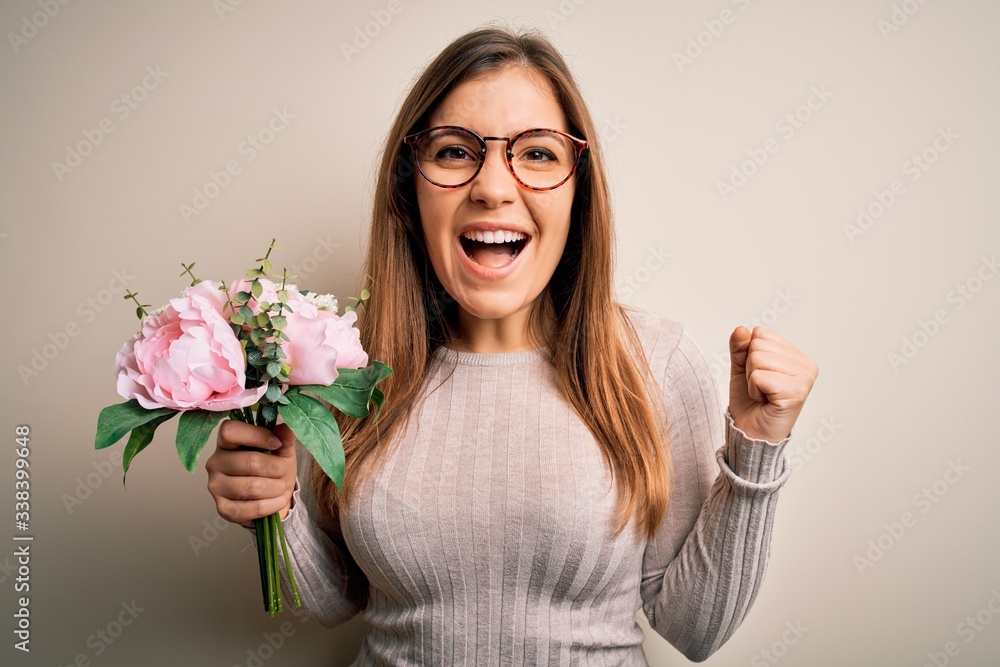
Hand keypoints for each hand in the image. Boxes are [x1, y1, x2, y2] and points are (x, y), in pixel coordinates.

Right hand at [205, 420, 296, 525]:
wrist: (273, 498)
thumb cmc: (273, 468)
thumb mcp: (282, 449)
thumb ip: (284, 437)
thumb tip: (287, 427)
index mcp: (226, 442)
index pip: (230, 431)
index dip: (257, 435)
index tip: (277, 443)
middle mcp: (215, 462)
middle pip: (250, 461)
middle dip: (276, 468)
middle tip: (283, 471)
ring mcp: (216, 486)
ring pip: (254, 487)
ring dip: (276, 488)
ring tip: (281, 487)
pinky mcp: (223, 509)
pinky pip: (254, 508)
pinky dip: (273, 504)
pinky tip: (277, 500)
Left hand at [728, 326, 817, 442]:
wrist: (750, 434)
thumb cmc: (750, 403)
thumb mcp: (741, 369)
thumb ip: (740, 348)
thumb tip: (741, 329)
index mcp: (797, 356)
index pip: (761, 333)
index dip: (750, 355)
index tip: (759, 376)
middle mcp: (806, 365)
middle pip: (758, 344)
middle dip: (750, 368)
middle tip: (761, 388)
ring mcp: (804, 379)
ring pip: (757, 359)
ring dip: (751, 380)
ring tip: (763, 395)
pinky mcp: (796, 393)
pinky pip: (759, 376)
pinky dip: (754, 390)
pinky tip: (765, 401)